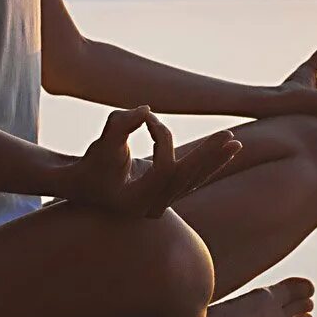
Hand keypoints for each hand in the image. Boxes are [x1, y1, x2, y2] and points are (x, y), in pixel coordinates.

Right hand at [50, 105, 241, 217]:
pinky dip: (206, 164)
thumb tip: (146, 109)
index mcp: (136, 201)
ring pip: (193, 181)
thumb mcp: (101, 144)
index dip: (162, 138)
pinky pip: (190, 180)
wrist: (80, 186)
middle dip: (208, 156)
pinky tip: (224, 152)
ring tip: (236, 144)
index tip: (149, 117)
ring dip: (214, 160)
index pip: (164, 169)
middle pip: (187, 179)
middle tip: (230, 137)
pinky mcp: (165, 195)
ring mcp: (160, 204)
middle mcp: (152, 208)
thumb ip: (120, 124)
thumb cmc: (90, 165)